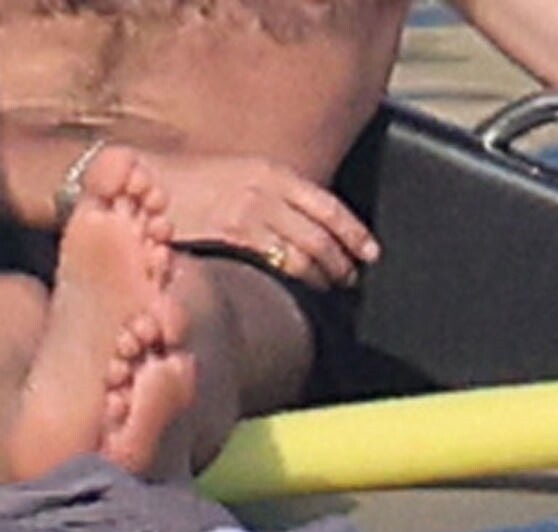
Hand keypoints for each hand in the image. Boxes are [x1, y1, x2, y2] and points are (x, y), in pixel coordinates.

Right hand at [156, 152, 377, 288]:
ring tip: (332, 287)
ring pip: (307, 251)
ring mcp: (250, 211)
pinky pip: (280, 261)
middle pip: (322, 232)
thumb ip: (269, 197)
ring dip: (326, 275)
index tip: (371, 251)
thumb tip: (300, 224)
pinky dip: (300, 279)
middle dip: (343, 260)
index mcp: (270, 171)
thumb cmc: (188, 185)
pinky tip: (305, 289)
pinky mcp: (234, 233)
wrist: (142, 179)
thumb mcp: (236, 177)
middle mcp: (265, 188)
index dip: (354, 231)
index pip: (327, 204)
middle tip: (351, 278)